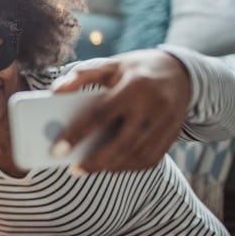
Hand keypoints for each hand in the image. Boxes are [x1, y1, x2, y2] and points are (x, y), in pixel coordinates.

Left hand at [52, 49, 191, 173]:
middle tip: (73, 170)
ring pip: (137, 155)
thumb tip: (54, 91)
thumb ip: (81, 76)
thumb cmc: (135, 69)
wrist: (180, 72)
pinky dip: (129, 167)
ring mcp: (168, 123)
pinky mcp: (174, 135)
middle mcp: (154, 106)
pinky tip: (111, 166)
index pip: (101, 115)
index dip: (77, 134)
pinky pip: (151, 159)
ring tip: (88, 169)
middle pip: (122, 143)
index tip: (57, 150)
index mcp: (135, 86)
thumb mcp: (110, 65)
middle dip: (95, 161)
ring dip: (111, 167)